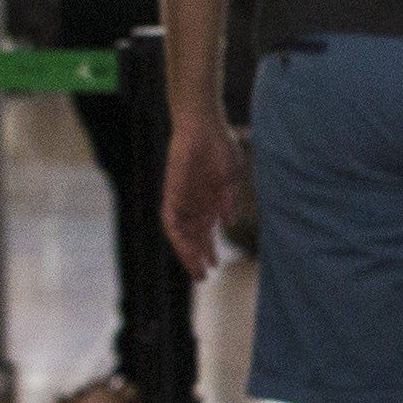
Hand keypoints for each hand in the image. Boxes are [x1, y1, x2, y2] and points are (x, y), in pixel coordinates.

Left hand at [163, 115, 248, 280]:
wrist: (204, 126)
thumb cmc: (220, 147)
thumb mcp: (231, 179)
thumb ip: (229, 202)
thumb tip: (230, 223)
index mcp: (209, 201)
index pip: (206, 232)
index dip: (208, 250)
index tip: (215, 266)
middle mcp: (194, 204)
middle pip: (193, 238)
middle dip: (197, 257)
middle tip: (203, 277)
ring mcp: (183, 200)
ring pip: (182, 234)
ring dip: (187, 253)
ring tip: (196, 270)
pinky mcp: (172, 193)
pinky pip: (170, 220)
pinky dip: (177, 236)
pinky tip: (185, 248)